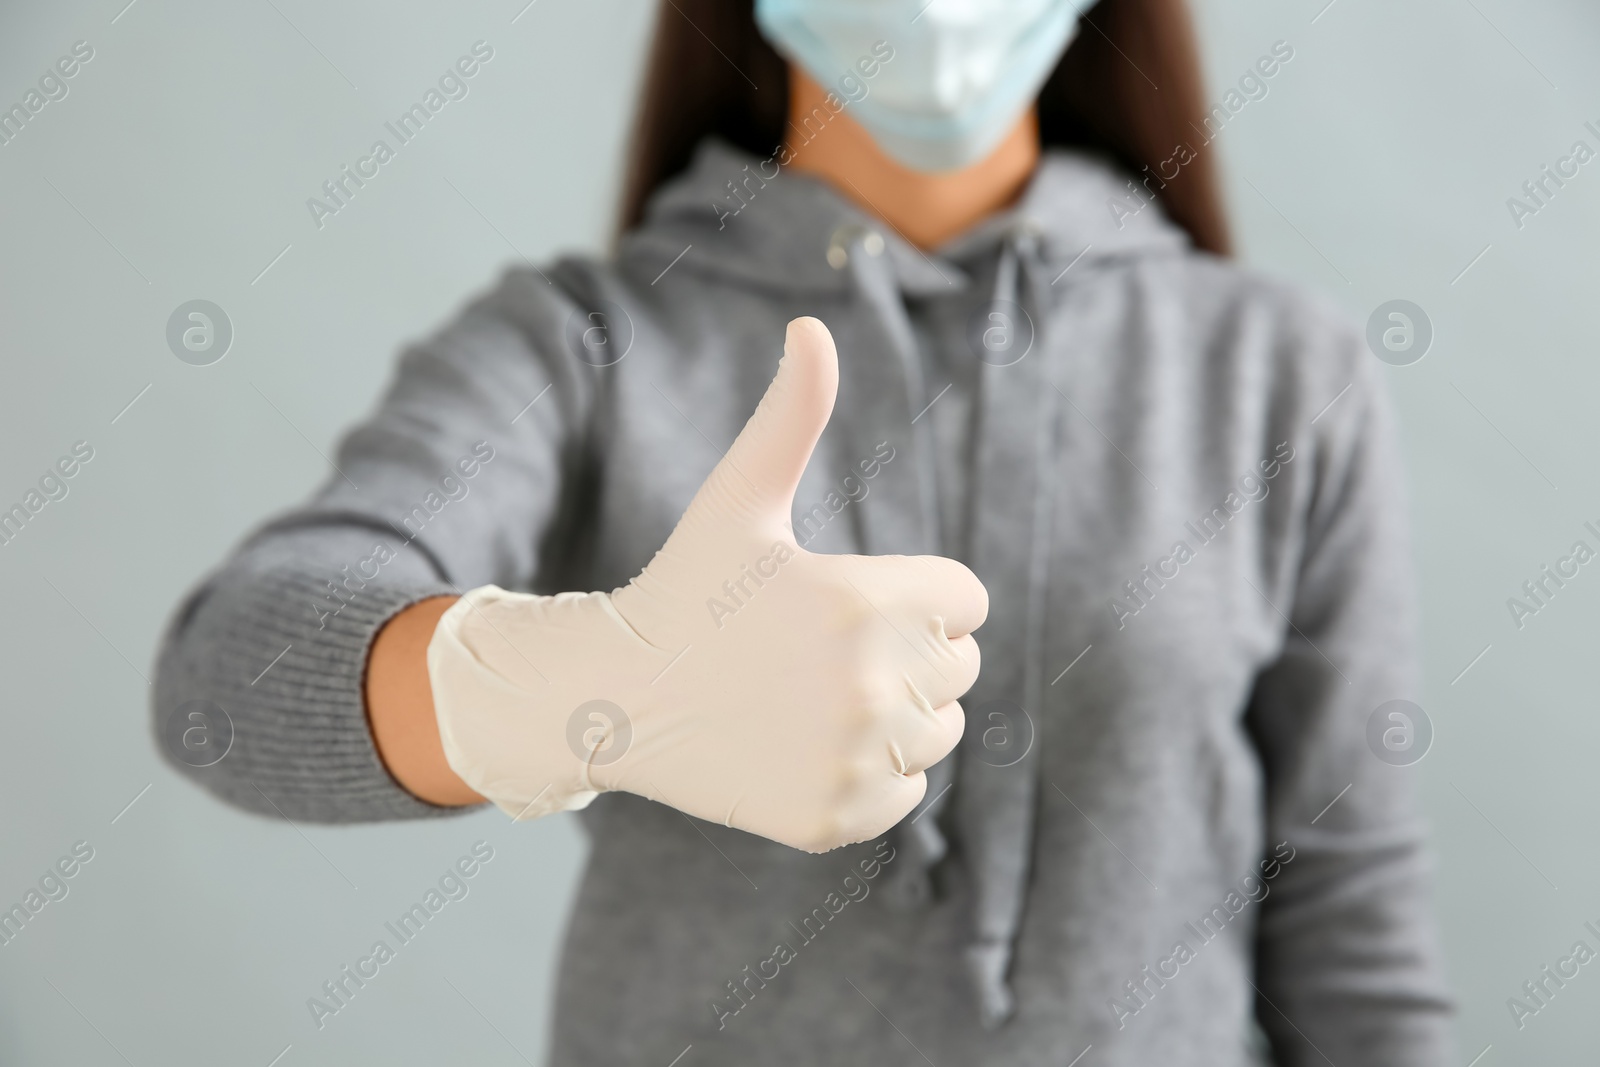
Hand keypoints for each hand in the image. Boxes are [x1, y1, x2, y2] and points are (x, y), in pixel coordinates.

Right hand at [428, 317, 987, 851]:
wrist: (615, 699)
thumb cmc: (683, 589)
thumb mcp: (738, 500)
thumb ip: (791, 415)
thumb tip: (811, 324)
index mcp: (866, 600)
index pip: (967, 601)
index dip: (919, 596)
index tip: (855, 600)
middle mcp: (872, 685)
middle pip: (958, 668)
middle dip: (908, 653)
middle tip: (823, 651)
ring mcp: (854, 759)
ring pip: (937, 732)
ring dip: (896, 716)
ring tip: (814, 697)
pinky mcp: (835, 818)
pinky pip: (906, 795)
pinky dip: (871, 777)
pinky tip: (807, 748)